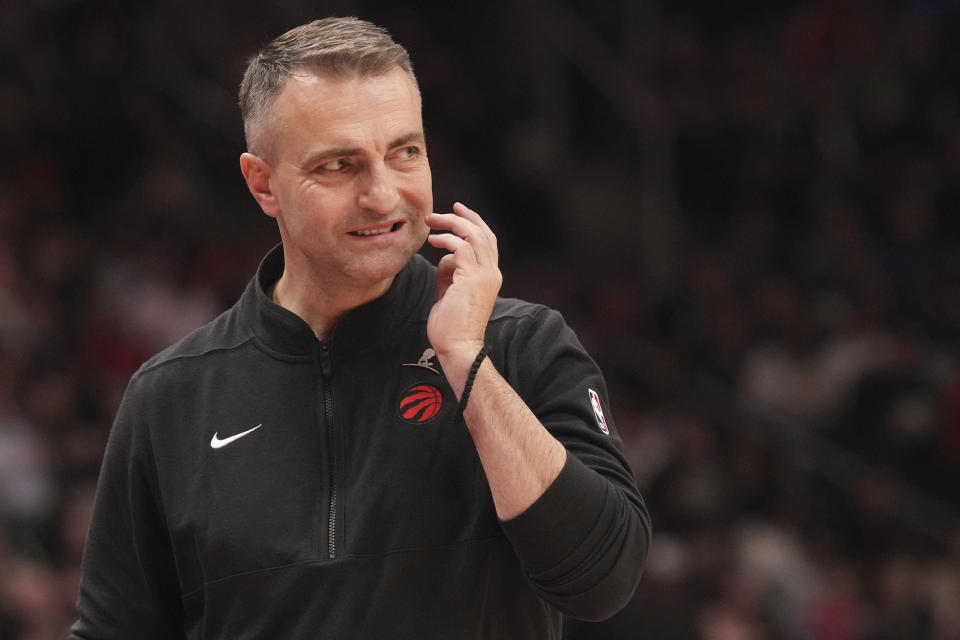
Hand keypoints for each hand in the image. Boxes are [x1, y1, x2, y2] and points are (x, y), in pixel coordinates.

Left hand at [425, 203, 501, 388]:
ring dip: (451, 224)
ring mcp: (484, 275)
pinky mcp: (471, 278)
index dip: (475, 223)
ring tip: (431, 222)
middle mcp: (491, 273)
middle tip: (445, 209)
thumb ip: (450, 272)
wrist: (458, 347)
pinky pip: (461, 248)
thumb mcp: (450, 291)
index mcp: (489, 276)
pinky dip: (447, 240)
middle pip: (484, 234)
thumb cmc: (451, 325)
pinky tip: (433, 241)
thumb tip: (445, 258)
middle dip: (464, 217)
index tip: (458, 211)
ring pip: (473, 235)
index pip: (487, 242)